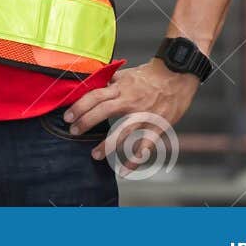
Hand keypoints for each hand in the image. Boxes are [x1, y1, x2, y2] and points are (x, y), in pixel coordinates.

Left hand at [62, 58, 199, 168]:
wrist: (177, 75)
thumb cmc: (151, 75)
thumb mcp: (127, 74)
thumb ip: (109, 82)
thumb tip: (89, 85)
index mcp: (121, 87)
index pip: (95, 95)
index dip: (80, 106)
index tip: (68, 116)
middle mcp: (131, 101)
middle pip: (103, 111)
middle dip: (86, 122)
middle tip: (74, 132)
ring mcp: (144, 115)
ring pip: (122, 132)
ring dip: (106, 145)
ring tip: (94, 155)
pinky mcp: (157, 127)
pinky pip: (145, 146)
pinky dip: (135, 160)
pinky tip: (124, 171)